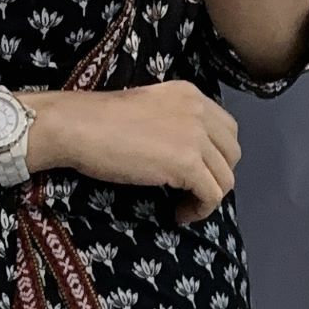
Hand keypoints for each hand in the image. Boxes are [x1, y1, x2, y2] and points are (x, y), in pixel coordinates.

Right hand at [39, 79, 239, 222]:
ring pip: (225, 178)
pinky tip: (178, 213)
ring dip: (207, 197)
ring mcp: (195, 136)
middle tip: (192, 190)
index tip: (195, 172)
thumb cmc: (99, 121)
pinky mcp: (187, 162)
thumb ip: (175, 122)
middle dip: (217, 176)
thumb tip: (190, 156)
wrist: (77, 126)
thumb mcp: (150, 109)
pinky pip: (212, 195)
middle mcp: (199, 111)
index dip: (216, 156)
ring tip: (182, 205)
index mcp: (190, 94)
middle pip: (232, 153)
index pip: (227, 129)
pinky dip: (199, 210)